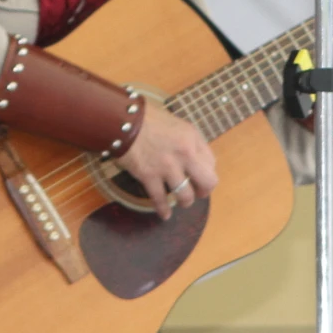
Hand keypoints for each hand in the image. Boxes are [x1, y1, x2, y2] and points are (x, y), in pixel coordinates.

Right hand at [116, 102, 216, 220]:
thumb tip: (193, 156)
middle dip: (204, 191)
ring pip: (186, 195)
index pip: (211, 162)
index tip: (200, 175)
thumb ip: (187, 140)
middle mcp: (184, 154)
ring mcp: (167, 167)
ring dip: (184, 201)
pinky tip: (165, 214)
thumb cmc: (147, 118)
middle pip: (207, 182)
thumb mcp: (175, 123)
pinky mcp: (149, 176)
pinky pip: (160, 199)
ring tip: (180, 201)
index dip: (207, 171)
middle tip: (198, 192)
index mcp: (192, 138)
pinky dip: (163, 209)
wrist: (121, 120)